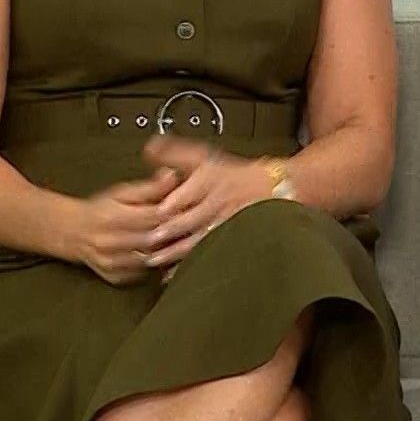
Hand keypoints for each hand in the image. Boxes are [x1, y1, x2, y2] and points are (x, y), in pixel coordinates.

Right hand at [74, 168, 180, 285]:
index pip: (151, 217)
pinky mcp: (114, 278)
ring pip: (149, 259)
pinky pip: (142, 274)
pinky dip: (155, 266)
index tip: (188, 209)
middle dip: (173, 234)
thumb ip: (149, 188)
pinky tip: (164, 256)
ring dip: (166, 252)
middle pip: (151, 240)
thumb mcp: (122, 192)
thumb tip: (172, 175)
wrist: (72, 232)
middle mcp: (108, 242)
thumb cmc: (102, 209)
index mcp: (112, 217)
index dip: (172, 213)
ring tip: (181, 242)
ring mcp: (110, 263)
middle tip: (191, 227)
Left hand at [135, 135, 277, 268]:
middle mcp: (219, 201)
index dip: (172, 202)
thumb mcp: (204, 157)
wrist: (271, 188)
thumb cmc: (231, 174)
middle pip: (192, 217)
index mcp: (210, 179)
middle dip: (170, 230)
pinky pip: (207, 254)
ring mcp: (225, 223)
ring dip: (176, 251)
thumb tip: (149, 147)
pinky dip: (189, 265)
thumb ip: (174, 153)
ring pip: (199, 239)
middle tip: (148, 239)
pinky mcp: (228, 240)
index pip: (190, 191)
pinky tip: (173, 273)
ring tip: (154, 259)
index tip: (156, 211)